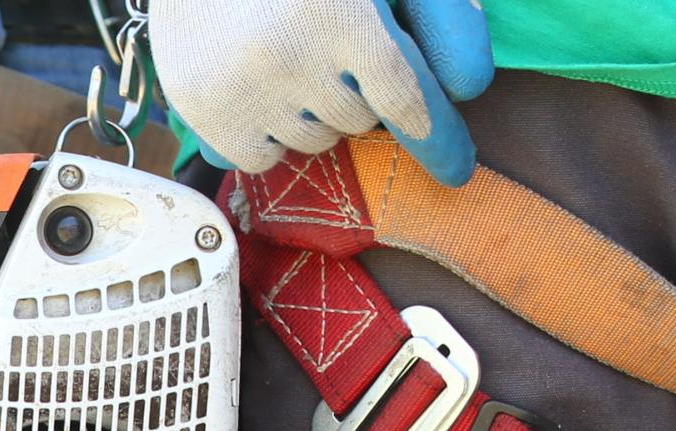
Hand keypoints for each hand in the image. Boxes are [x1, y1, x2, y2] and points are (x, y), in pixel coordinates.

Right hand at [153, 0, 494, 185]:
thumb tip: (468, 83)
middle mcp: (289, 54)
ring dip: (314, 114)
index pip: (405, 95)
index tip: (457, 171)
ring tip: (284, 61)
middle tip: (325, 48)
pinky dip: (269, 135)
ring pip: (316, 142)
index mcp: (341, 11)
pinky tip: (253, 87)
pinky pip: (267, 160)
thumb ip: (434, 9)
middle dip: (356, 93)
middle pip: (360, 120)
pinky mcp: (208, 115)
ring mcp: (243, 90)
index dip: (437, 136)